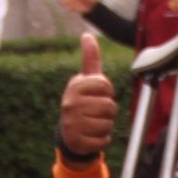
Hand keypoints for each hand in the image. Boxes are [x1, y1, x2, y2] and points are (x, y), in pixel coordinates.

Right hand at [58, 33, 116, 160]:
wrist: (69, 132)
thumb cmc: (83, 101)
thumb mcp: (86, 80)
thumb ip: (90, 58)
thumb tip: (87, 35)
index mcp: (74, 87)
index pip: (105, 85)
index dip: (107, 91)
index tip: (96, 95)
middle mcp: (70, 104)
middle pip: (109, 106)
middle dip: (108, 111)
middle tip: (95, 112)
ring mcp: (72, 124)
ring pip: (107, 124)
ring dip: (105, 126)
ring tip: (93, 123)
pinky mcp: (78, 142)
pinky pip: (104, 140)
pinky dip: (102, 139)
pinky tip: (92, 135)